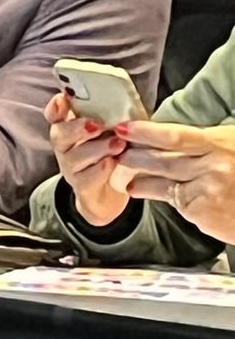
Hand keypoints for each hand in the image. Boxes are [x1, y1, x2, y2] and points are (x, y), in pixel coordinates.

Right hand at [44, 90, 131, 226]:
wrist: (114, 192)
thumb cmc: (117, 155)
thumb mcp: (117, 131)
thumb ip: (114, 115)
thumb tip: (123, 96)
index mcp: (73, 129)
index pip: (55, 115)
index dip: (55, 108)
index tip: (62, 99)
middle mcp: (66, 148)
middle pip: (59, 135)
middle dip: (76, 128)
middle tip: (97, 125)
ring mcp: (71, 169)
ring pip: (74, 156)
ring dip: (97, 149)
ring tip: (118, 145)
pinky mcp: (81, 187)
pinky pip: (87, 177)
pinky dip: (101, 169)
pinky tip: (114, 163)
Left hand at [117, 119, 234, 245]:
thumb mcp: (233, 145)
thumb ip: (208, 143)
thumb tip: (173, 138)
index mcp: (223, 142)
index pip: (177, 136)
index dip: (147, 132)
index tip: (125, 127)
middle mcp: (214, 164)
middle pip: (164, 158)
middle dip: (135, 154)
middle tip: (115, 149)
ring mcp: (207, 189)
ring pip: (163, 180)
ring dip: (139, 175)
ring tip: (123, 169)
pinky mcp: (202, 211)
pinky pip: (173, 199)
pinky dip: (154, 193)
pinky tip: (139, 189)